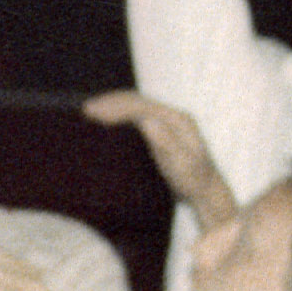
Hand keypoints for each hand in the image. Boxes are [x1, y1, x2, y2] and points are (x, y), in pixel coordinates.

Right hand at [80, 91, 240, 229]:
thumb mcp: (182, 164)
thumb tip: (146, 121)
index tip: (96, 113)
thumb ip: (166, 142)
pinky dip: (119, 114)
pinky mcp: (160, 129)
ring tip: (90, 110)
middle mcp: (172, 115)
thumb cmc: (194, 180)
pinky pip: (136, 115)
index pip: (142, 107)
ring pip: (136, 105)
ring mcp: (167, 121)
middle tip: (86, 109)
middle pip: (137, 101)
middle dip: (111, 102)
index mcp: (177, 120)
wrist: (206, 190)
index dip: (118, 107)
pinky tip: (106, 119)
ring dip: (113, 105)